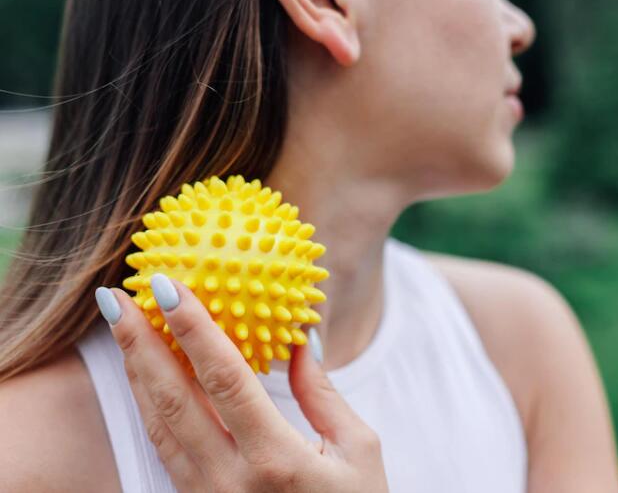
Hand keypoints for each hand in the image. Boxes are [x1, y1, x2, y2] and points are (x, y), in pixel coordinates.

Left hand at [96, 274, 388, 491]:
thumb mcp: (359, 451)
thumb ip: (323, 394)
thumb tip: (300, 340)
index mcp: (276, 459)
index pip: (224, 378)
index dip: (194, 328)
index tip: (170, 286)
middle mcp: (230, 480)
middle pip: (171, 400)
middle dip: (138, 343)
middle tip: (117, 297)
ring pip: (157, 425)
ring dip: (134, 372)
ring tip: (121, 328)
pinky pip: (163, 450)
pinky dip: (149, 407)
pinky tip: (143, 378)